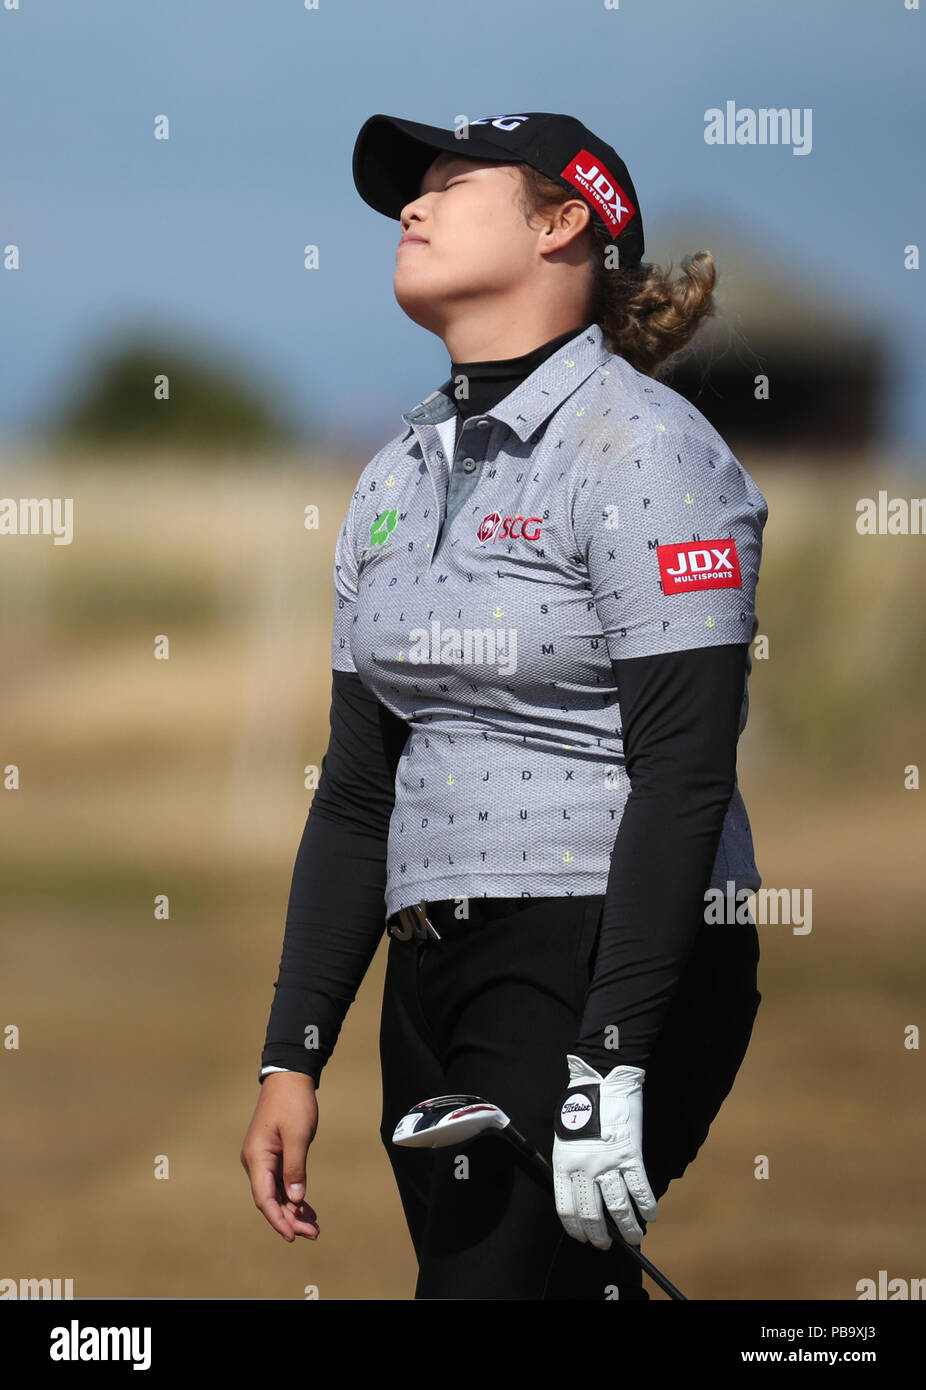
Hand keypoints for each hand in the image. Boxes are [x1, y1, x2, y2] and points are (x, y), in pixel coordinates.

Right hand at [240, 1071, 320, 1241]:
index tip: (293, 1236)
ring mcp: (263, 1159)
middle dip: (290, 1219)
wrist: (289, 1077)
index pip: (264, 1198)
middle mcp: (256, 1162)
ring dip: (293, 1210)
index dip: (278, 1219)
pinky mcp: (273, 1155)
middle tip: (314, 1234)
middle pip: (271, 1199)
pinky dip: (293, 1196)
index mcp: (257, 1157)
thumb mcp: (298, 1135)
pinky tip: (307, 1209)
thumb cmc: (293, 1103)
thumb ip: (295, 1168)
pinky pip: (281, 1182)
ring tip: (314, 1227)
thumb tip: (294, 1200)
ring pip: (276, 1193)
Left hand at [552, 1054, 657, 1248]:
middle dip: (599, 1235)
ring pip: (618, 1206)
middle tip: (605, 1245)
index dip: (575, 1228)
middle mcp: (585, 1168)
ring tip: (632, 1238)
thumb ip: (570, 1164)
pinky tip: (651, 1216)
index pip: (567, 1208)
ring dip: (627, 1227)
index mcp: (564, 1163)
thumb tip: (581, 1192)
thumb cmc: (580, 1106)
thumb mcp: (564, 1137)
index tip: (582, 1238)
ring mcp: (609, 1162)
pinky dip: (647, 1205)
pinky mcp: (631, 1154)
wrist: (602, 1081)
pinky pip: (640, 1187)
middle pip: (591, 1213)